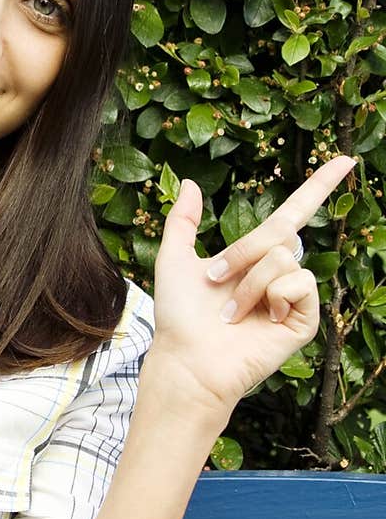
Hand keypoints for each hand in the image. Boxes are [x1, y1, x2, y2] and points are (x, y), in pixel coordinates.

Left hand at [147, 155, 356, 415]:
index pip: (295, 212)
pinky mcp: (303, 319)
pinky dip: (273, 295)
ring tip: (232, 312)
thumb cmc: (179, 316)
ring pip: (286, 258)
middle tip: (214, 280)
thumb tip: (188, 182)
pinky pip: (300, 283)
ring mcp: (293, 296)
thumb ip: (183, 220)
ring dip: (250, 281)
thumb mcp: (174, 258)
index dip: (319, 185)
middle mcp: (279, 273)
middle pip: (280, 233)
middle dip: (241, 252)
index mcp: (255, 256)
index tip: (345, 160)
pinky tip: (260, 320)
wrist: (187, 358)